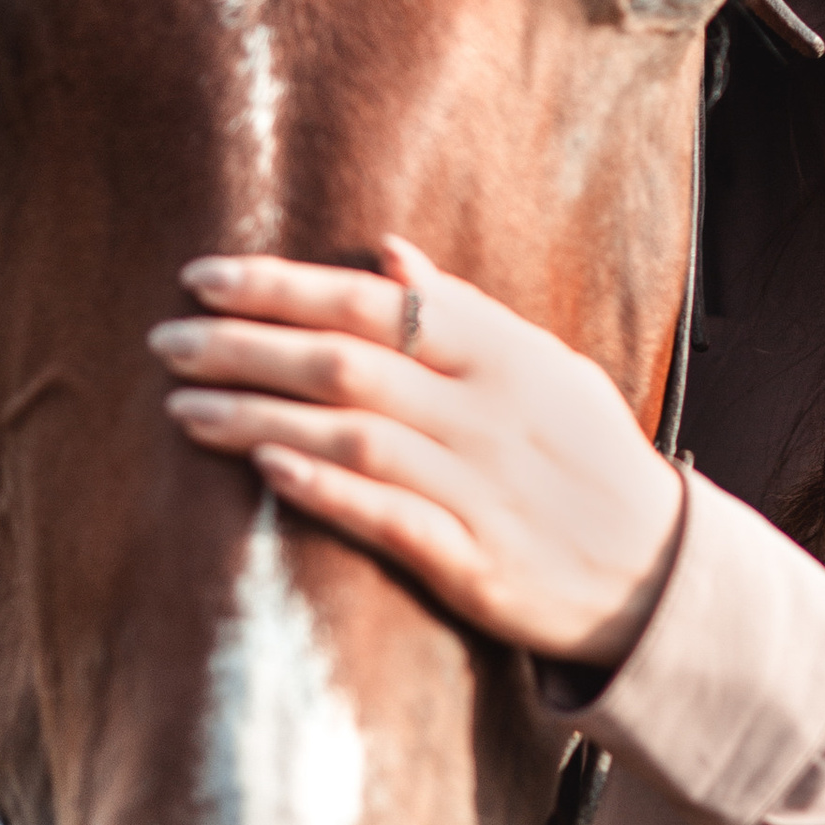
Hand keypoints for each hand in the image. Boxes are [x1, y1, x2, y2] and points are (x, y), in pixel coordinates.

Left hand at [150, 239, 685, 668]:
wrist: (658, 573)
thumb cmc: (587, 459)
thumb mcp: (546, 367)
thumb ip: (464, 312)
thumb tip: (387, 251)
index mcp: (504, 354)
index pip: (375, 301)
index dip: (282, 285)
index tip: (203, 277)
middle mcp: (488, 413)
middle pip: (346, 363)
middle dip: (245, 347)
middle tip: (166, 342)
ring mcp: (482, 487)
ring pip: (353, 437)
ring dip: (258, 418)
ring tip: (182, 409)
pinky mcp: (476, 560)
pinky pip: (389, 518)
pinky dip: (325, 490)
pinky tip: (264, 471)